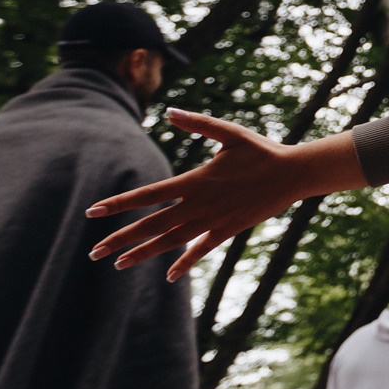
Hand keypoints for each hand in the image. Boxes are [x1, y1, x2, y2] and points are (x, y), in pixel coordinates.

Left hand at [85, 111, 362, 280]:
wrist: (294, 174)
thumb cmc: (261, 150)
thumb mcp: (229, 133)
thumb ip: (197, 123)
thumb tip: (170, 111)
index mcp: (194, 181)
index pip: (148, 195)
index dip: (119, 204)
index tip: (94, 212)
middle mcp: (199, 205)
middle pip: (152, 225)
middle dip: (121, 239)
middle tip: (94, 252)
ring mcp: (213, 221)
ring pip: (171, 241)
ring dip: (143, 253)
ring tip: (119, 265)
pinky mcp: (228, 230)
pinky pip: (201, 250)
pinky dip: (184, 263)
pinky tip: (169, 277)